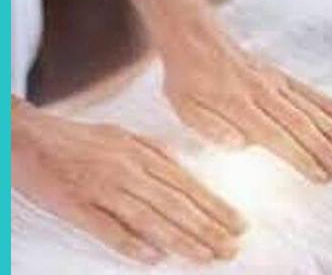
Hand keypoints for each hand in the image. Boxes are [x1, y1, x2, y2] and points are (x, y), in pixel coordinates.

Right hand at [12, 98, 244, 263]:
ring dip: (180, 239)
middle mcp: (127, 170)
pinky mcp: (75, 205)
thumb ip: (156, 153)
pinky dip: (130, 243)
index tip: (238, 224)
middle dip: (208, 228)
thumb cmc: (81, 138)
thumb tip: (185, 172)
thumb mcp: (125, 135)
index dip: (214, 206)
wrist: (31, 136)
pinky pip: (106, 228)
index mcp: (140, 153)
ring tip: (207, 256)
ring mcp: (102, 188)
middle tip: (231, 248)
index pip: (186, 185)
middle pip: (174, 203)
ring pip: (149, 217)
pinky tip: (153, 258)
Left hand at [162, 13, 331, 182]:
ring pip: (309, 107)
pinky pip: (306, 88)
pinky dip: (327, 102)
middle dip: (326, 150)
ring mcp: (273, 81)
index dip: (302, 158)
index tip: (323, 176)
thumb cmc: (185, 75)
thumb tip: (241, 145)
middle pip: (301, 125)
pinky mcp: (277, 73)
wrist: (192, 34)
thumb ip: (212, 128)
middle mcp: (262, 92)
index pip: (276, 137)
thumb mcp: (184, 106)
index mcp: (238, 105)